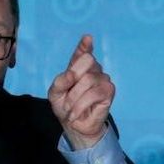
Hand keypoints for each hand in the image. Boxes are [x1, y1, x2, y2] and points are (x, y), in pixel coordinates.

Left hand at [48, 34, 113, 148]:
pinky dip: (81, 105)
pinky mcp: (109, 92)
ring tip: (69, 109)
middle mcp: (93, 70)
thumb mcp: (55, 93)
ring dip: (74, 98)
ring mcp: (103, 79)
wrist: (74, 125)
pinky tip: (75, 114)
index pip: (83, 52)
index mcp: (79, 67)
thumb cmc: (65, 106)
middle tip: (67, 94)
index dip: (85, 45)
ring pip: (88, 80)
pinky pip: (94, 93)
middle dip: (73, 76)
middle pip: (87, 60)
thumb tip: (71, 75)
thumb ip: (60, 81)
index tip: (87, 38)